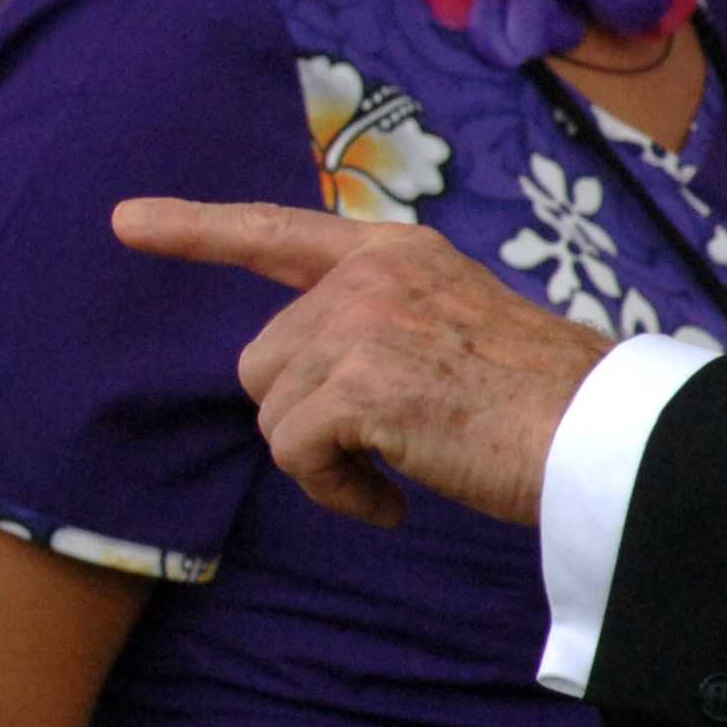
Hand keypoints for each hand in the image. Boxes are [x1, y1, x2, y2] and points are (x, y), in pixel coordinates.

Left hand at [109, 197, 614, 528]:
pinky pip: (296, 456)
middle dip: (307, 418)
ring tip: (401, 470)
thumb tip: (283, 370)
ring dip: (327, 461)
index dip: (196, 230)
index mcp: (392, 253)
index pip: (275, 232)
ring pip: (274, 414)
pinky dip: (338, 494)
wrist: (601, 435)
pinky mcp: (358, 386)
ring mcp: (360, 326)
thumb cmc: (534, 400)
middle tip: (385, 444)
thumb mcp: (446, 325)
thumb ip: (368, 325)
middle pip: (263, 363)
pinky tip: (394, 503)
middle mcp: (368, 277)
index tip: (125, 222)